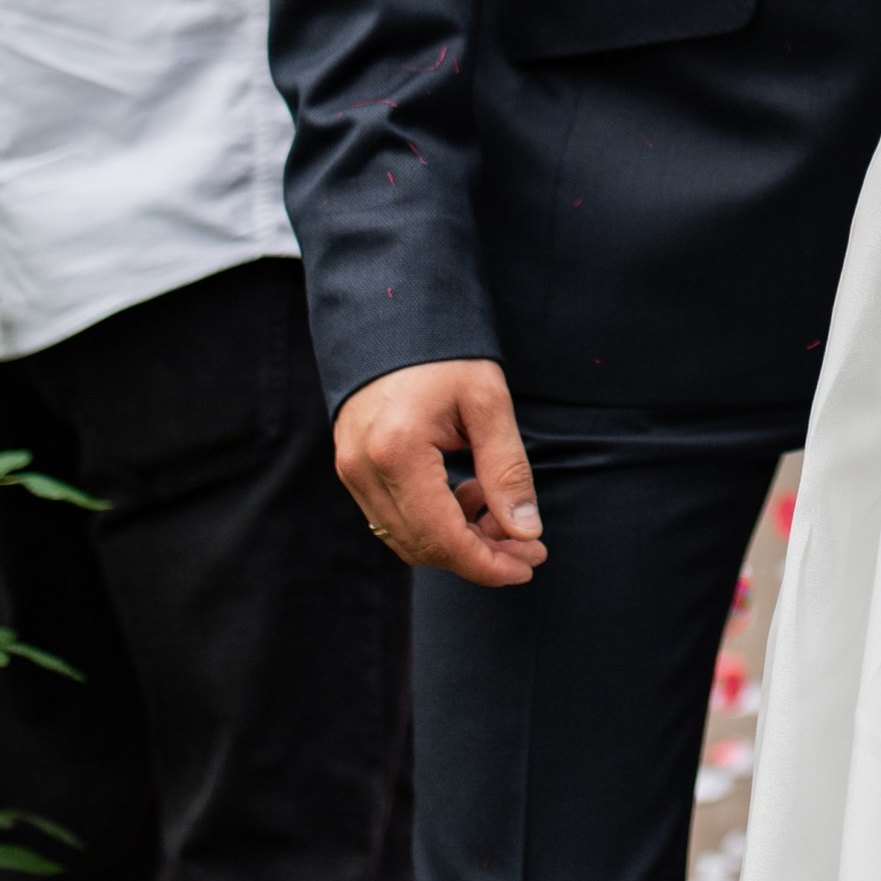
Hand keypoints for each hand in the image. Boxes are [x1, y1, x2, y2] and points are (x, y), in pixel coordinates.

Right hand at [334, 358, 546, 585]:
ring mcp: (351, 470)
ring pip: (405, 538)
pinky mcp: (352, 467)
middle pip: (423, 547)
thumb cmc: (445, 352)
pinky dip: (433, 520)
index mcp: (397, 453)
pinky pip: (393, 516)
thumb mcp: (488, 403)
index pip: (442, 539)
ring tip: (500, 513)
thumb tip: (525, 532)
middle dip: (479, 556)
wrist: (392, 316)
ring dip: (457, 540)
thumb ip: (507, 470)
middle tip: (527, 545)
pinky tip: (467, 494)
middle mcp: (363, 470)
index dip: (487, 564)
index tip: (530, 564)